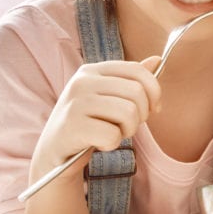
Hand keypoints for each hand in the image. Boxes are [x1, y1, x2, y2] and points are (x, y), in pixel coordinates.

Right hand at [29, 57, 161, 182]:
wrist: (55, 153)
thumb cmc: (87, 123)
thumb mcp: (107, 97)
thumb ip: (131, 80)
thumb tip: (158, 60)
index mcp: (92, 70)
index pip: (137, 71)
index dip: (154, 91)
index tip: (153, 109)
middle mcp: (82, 81)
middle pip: (136, 93)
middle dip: (141, 115)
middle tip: (127, 126)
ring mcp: (75, 103)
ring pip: (129, 113)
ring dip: (128, 130)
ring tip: (113, 134)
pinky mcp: (72, 126)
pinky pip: (112, 135)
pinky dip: (111, 144)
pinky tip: (98, 143)